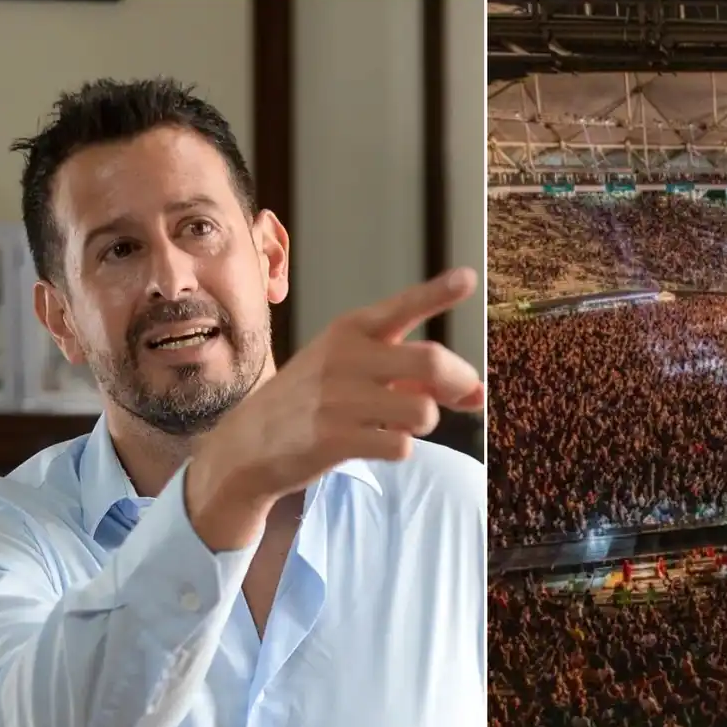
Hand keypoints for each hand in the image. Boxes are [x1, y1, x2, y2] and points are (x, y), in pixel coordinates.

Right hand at [188, 268, 482, 547]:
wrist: (249, 444)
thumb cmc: (315, 400)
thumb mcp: (355, 371)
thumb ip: (416, 376)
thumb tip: (478, 393)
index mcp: (351, 330)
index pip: (402, 307)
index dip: (438, 293)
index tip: (468, 278)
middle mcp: (345, 356)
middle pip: (433, 362)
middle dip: (459, 382)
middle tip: (465, 396)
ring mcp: (337, 397)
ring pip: (424, 411)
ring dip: (423, 422)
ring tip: (398, 422)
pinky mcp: (333, 437)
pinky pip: (400, 445)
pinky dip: (398, 448)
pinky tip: (374, 443)